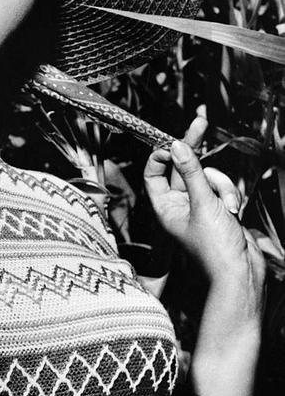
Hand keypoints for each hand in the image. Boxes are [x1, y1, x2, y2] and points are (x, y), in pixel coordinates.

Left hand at [143, 117, 264, 334]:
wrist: (241, 274)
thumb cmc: (215, 247)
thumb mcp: (202, 203)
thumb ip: (191, 172)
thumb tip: (178, 145)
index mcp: (164, 206)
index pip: (153, 172)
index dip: (162, 154)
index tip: (175, 139)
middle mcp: (178, 205)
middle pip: (182, 167)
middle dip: (194, 150)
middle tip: (200, 121)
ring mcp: (200, 206)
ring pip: (208, 176)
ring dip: (221, 185)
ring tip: (226, 206)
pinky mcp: (219, 209)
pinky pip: (223, 188)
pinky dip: (230, 195)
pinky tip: (234, 212)